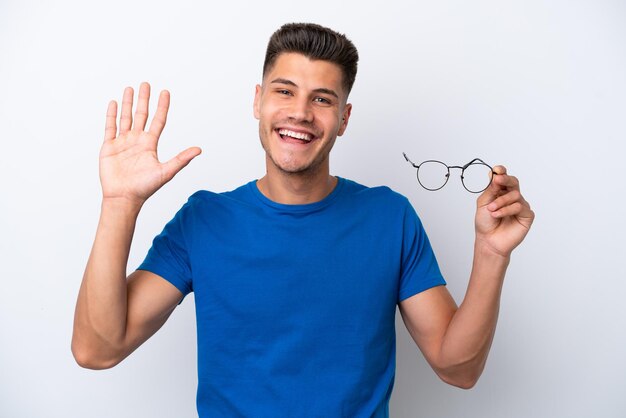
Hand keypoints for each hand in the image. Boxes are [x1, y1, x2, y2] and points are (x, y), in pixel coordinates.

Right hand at [99, 82, 200, 206]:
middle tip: (146, 84)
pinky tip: (114, 103)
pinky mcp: (109, 147)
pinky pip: (110, 127)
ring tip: (130, 88)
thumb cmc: (145, 188)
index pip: (158, 121)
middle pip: (141, 115)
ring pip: (125, 118)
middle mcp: (137, 141)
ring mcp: (123, 143)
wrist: (124, 198)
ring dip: (127, 103)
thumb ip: (181, 159)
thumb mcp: (166, 171)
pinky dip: (112, 115)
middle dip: (143, 100)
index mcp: (150, 145)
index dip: (162, 106)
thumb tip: (199, 150)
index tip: (165, 92)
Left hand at [474, 166, 534, 256]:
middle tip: (497, 180)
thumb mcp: (484, 203)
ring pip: (515, 194)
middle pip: (513, 182)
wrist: (488, 240)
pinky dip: (506, 210)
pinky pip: (519, 207)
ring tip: (491, 210)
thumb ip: (490, 189)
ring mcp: (521, 205)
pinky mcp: (527, 215)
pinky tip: (497, 215)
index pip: (504, 178)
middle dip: (505, 180)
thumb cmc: (485, 223)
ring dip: (501, 201)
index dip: (502, 172)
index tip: (497, 170)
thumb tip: (496, 175)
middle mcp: (512, 197)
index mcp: (501, 192)